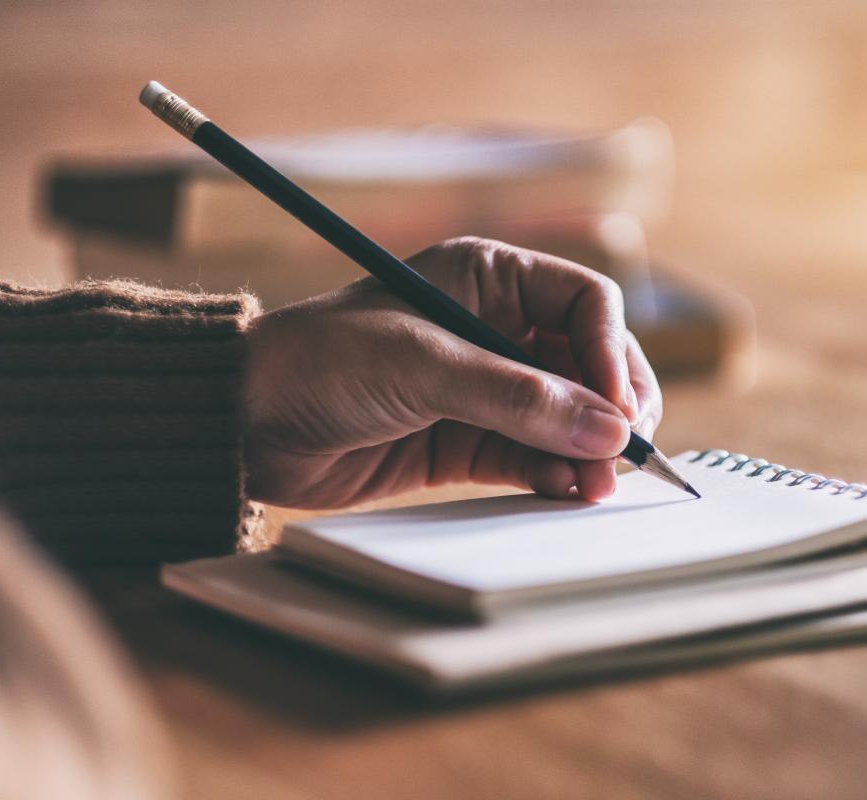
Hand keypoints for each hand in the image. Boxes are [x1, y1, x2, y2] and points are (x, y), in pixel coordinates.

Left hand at [243, 237, 662, 508]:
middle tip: (622, 454)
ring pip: (566, 416)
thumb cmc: (321, 361)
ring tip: (597, 486)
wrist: (244, 421)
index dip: (612, 352)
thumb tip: (608, 429)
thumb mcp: (423, 365)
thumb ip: (518, 397)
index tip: (618, 408)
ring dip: (588, 449)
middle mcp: (495, 328)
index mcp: (488, 278)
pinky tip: (566, 491)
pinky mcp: (467, 441)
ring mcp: (484, 388)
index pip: (586, 303)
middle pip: (588, 364)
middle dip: (609, 408)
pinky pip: (531, 456)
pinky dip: (555, 474)